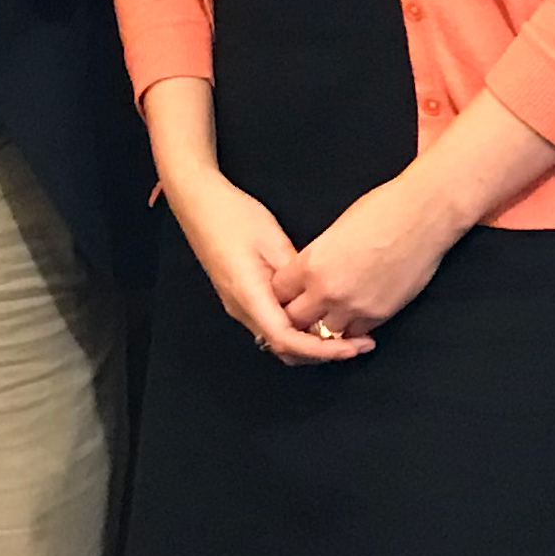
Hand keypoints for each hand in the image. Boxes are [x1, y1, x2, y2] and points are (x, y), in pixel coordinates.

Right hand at [158, 164, 365, 365]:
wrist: (199, 203)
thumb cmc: (233, 216)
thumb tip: (319, 297)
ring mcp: (238, 306)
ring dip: (308, 342)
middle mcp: (241, 309)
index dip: (321, 350)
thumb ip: (297, 274)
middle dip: (319, 353)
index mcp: (249, 296)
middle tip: (355, 343)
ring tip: (341, 331)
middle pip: (283, 348)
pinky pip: (271, 324)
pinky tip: (316, 314)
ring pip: (277, 339)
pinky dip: (296, 329)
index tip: (350, 347)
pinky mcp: (241, 298)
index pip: (287, 340)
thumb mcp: (273, 240)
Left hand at [278, 169, 461, 341]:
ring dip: (324, 326)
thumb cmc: (383, 210)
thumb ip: (317, 258)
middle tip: (303, 310)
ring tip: (328, 315)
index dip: (282, 292)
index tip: (287, 292)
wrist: (423, 215)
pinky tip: (354, 316)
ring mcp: (355, 306)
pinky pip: (355, 333)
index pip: (279, 292)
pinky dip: (352, 328)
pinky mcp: (380, 314)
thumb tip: (310, 273)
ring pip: (324, 335)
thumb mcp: (335, 229)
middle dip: (297, 316)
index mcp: (312, 264)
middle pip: (295, 320)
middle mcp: (328, 290)